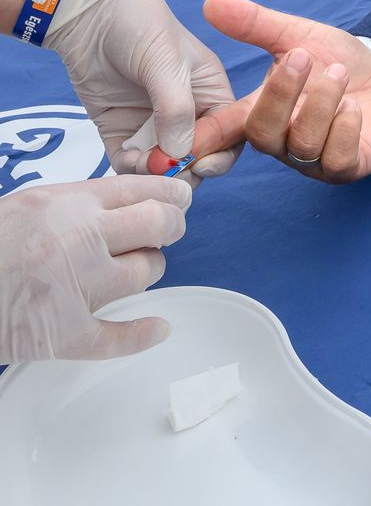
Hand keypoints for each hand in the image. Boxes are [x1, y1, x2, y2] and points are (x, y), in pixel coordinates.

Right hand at [0, 174, 190, 360]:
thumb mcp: (34, 201)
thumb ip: (80, 200)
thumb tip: (128, 201)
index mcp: (72, 203)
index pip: (144, 190)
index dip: (171, 195)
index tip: (179, 200)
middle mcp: (82, 240)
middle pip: (159, 226)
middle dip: (169, 227)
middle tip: (166, 231)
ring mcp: (77, 288)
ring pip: (146, 273)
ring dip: (146, 270)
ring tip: (131, 267)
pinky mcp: (66, 333)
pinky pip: (117, 338)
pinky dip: (141, 335)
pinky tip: (157, 329)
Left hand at [46, 0, 238, 178]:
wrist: (88, 15)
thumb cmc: (138, 23)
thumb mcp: (164, 60)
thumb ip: (176, 107)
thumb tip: (180, 155)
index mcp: (210, 91)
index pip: (229, 134)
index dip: (220, 153)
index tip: (198, 162)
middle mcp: (187, 113)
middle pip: (200, 158)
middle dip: (186, 171)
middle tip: (167, 171)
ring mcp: (154, 126)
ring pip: (164, 168)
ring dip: (155, 174)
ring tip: (141, 164)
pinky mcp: (123, 133)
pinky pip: (131, 166)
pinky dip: (130, 171)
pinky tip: (125, 158)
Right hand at [192, 0, 370, 183]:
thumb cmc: (337, 62)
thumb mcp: (297, 36)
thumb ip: (256, 24)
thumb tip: (210, 1)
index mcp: (263, 111)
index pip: (226, 128)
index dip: (206, 134)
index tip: (185, 138)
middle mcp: (282, 140)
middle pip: (262, 133)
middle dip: (281, 93)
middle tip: (302, 57)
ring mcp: (312, 158)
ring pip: (302, 143)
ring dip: (322, 102)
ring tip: (339, 73)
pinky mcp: (345, 167)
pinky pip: (336, 159)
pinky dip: (344, 128)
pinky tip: (354, 106)